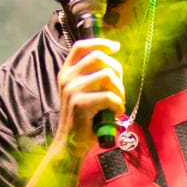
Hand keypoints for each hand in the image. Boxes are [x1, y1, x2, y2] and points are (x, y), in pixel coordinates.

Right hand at [54, 35, 124, 155]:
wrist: (70, 143)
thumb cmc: (83, 118)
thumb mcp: (82, 92)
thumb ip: (92, 77)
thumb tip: (114, 63)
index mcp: (66, 72)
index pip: (82, 47)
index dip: (100, 43)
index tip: (116, 47)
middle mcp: (67, 78)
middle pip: (99, 57)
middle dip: (117, 71)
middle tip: (120, 88)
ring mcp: (72, 90)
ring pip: (107, 75)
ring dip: (120, 90)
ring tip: (118, 102)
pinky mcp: (81, 103)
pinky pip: (109, 97)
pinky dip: (118, 105)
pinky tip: (116, 112)